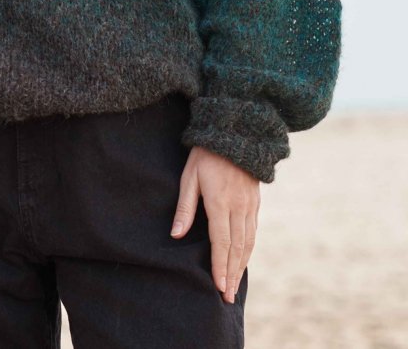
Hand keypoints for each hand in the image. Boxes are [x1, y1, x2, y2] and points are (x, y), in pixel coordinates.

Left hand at [170, 145, 259, 303]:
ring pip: (248, 242)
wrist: (235, 133)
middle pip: (237, 248)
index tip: (219, 287)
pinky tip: (243, 259)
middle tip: (228, 297)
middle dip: (232, 274)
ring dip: (242, 266)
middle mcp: (239, 207)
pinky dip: (248, 249)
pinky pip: (253, 231)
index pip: (221, 242)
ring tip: (235, 285)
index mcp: (220, 202)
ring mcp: (250, 205)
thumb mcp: (189, 176)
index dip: (220, 266)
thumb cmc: (205, 154)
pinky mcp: (255, 202)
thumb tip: (176, 234)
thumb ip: (185, 206)